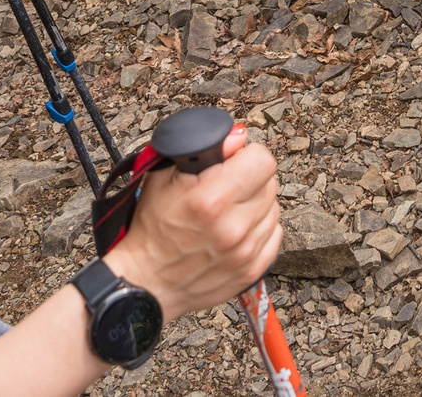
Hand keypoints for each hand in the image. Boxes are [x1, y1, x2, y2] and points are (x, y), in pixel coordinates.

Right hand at [113, 126, 284, 317]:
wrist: (147, 282)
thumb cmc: (152, 231)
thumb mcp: (163, 179)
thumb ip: (203, 153)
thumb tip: (237, 138)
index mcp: (211, 199)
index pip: (262, 160)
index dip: (249, 155)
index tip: (238, 161)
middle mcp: (234, 226)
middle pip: (270, 182)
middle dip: (251, 178)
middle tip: (228, 187)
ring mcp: (246, 251)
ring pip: (274, 207)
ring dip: (256, 204)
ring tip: (229, 211)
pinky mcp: (253, 270)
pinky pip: (274, 233)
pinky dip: (260, 228)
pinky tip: (237, 229)